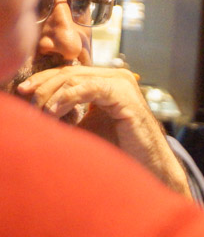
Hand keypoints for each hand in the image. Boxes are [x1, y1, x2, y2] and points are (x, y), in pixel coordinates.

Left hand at [17, 66, 191, 197]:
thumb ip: (67, 111)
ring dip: (52, 94)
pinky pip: (88, 88)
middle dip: (44, 85)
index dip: (44, 80)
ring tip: (41, 111)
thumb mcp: (86, 125)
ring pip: (75, 78)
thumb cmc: (119, 149)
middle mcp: (117, 77)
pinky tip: (54, 111)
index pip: (69, 72)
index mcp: (108, 81)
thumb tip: (35, 107)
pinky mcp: (124, 95)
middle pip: (69, 72)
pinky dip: (67, 98)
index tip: (24, 92)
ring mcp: (122, 84)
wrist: (146, 165)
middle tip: (27, 100)